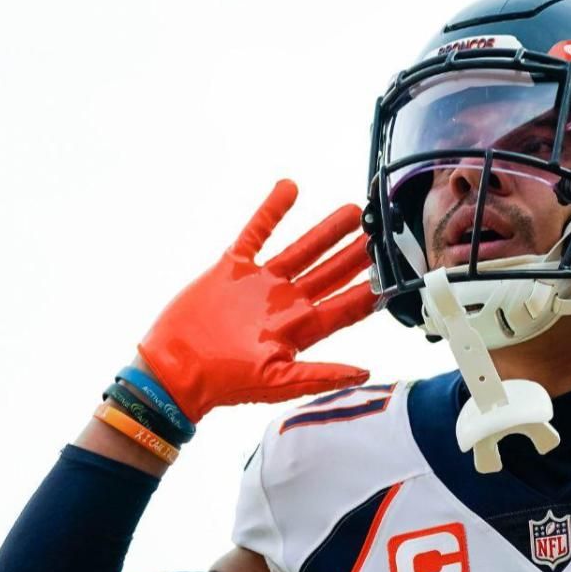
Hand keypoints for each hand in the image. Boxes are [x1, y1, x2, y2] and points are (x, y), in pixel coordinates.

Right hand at [137, 180, 379, 421]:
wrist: (175, 370)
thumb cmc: (224, 382)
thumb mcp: (276, 383)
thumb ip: (320, 375)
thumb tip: (363, 373)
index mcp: (300, 328)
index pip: (345, 307)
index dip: (371, 292)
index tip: (395, 276)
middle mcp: (286, 302)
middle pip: (331, 273)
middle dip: (356, 255)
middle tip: (380, 234)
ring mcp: (261, 283)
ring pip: (301, 249)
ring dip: (325, 231)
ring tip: (351, 211)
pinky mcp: (233, 268)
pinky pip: (256, 233)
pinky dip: (271, 211)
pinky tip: (289, 188)